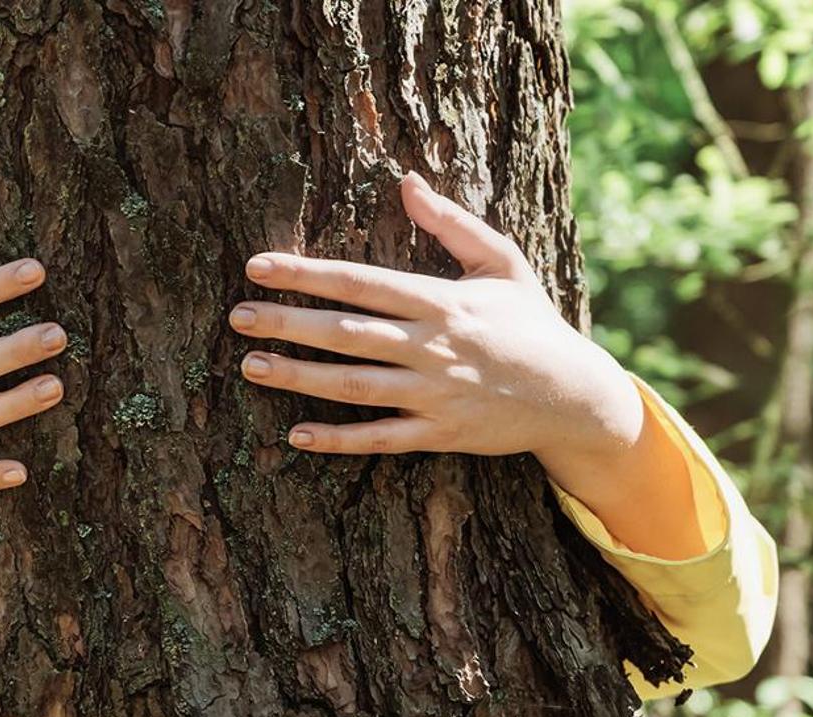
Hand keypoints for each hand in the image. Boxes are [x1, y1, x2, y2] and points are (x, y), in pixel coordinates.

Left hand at [227, 173, 705, 560]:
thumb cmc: (531, 323)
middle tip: (236, 316)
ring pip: (355, 386)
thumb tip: (407, 180)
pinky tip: (297, 435)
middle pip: (348, 334)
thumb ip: (451, 223)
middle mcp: (433, 347)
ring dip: (299, 378)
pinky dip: (339, 439)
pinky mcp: (440, 433)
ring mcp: (435, 394)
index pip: (362, 283)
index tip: (258, 266)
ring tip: (250, 365)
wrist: (576, 395)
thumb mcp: (502, 263)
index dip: (307, 274)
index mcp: (443, 301)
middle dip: (289, 323)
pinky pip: (381, 438)